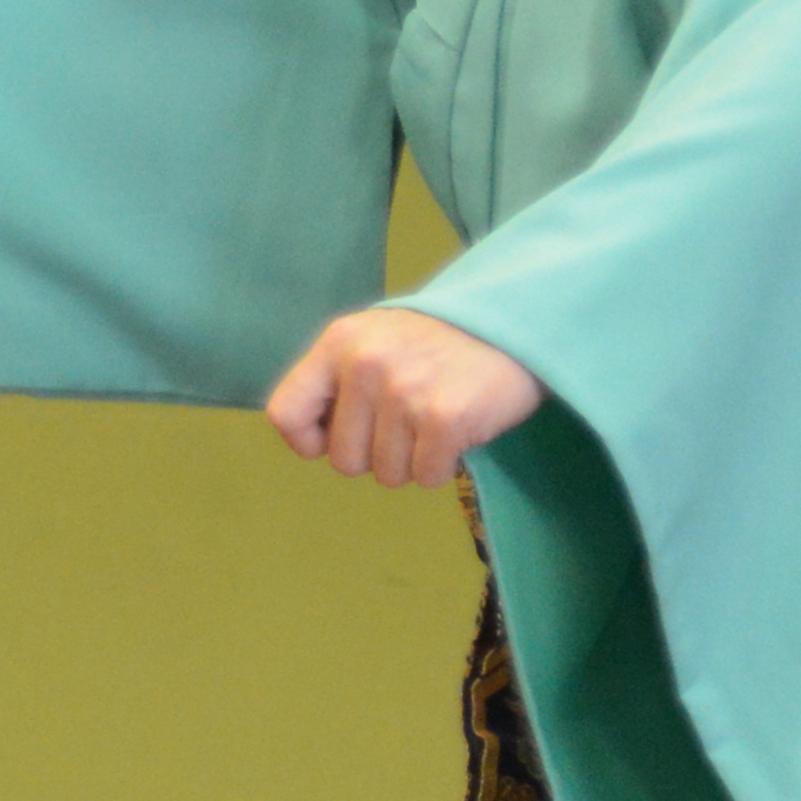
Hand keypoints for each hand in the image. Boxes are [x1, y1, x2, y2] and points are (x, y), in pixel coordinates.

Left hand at [266, 305, 540, 488]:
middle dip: (375, 455)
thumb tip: (312, 442)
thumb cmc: (437, 343)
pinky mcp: (444, 417)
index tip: (334, 440)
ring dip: (412, 461)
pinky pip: (426, 476)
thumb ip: (336, 381)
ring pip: (386, 474)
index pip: (285, 414)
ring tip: (433, 421)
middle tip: (406, 424)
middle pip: (343, 460)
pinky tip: (456, 431)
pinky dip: (442, 466)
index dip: (308, 442)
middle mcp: (364, 364)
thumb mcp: (373, 340)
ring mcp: (404, 391)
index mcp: (337, 343)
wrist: (515, 324)